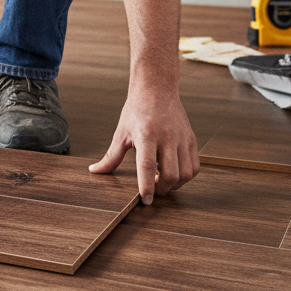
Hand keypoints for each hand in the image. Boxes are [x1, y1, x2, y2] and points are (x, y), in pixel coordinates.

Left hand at [89, 88, 198, 203]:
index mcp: (146, 134)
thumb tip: (96, 171)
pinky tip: (173, 171)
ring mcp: (182, 138)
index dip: (147, 186)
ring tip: (162, 179)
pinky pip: (195, 167)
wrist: (156, 89)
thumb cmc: (136, 110)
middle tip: (152, 190)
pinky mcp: (191, 139)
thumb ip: (111, 156)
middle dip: (161, 190)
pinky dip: (185, 176)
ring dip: (174, 185)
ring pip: (186, 174)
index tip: (145, 200)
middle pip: (171, 174)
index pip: (148, 165)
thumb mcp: (121, 132)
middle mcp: (167, 137)